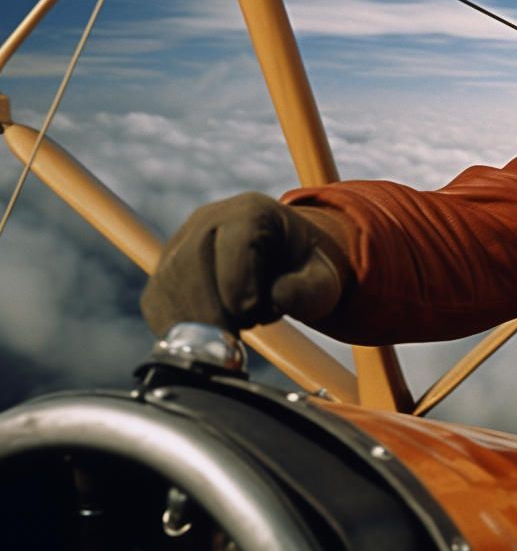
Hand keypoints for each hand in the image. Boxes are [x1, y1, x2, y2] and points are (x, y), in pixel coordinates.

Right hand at [141, 192, 348, 337]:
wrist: (286, 266)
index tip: (252, 313)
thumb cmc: (305, 270)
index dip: (238, 281)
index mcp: (251, 211)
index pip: (233, 239)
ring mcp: (181, 245)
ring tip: (229, 336)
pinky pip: (159, 302)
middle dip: (211, 308)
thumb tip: (278, 299)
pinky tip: (206, 339)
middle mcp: (208, 220)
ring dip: (196, 320)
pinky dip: (179, 327)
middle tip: (232, 339)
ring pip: (169, 284)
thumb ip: (308, 289)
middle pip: (191, 261)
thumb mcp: (323, 278)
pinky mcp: (165, 274)